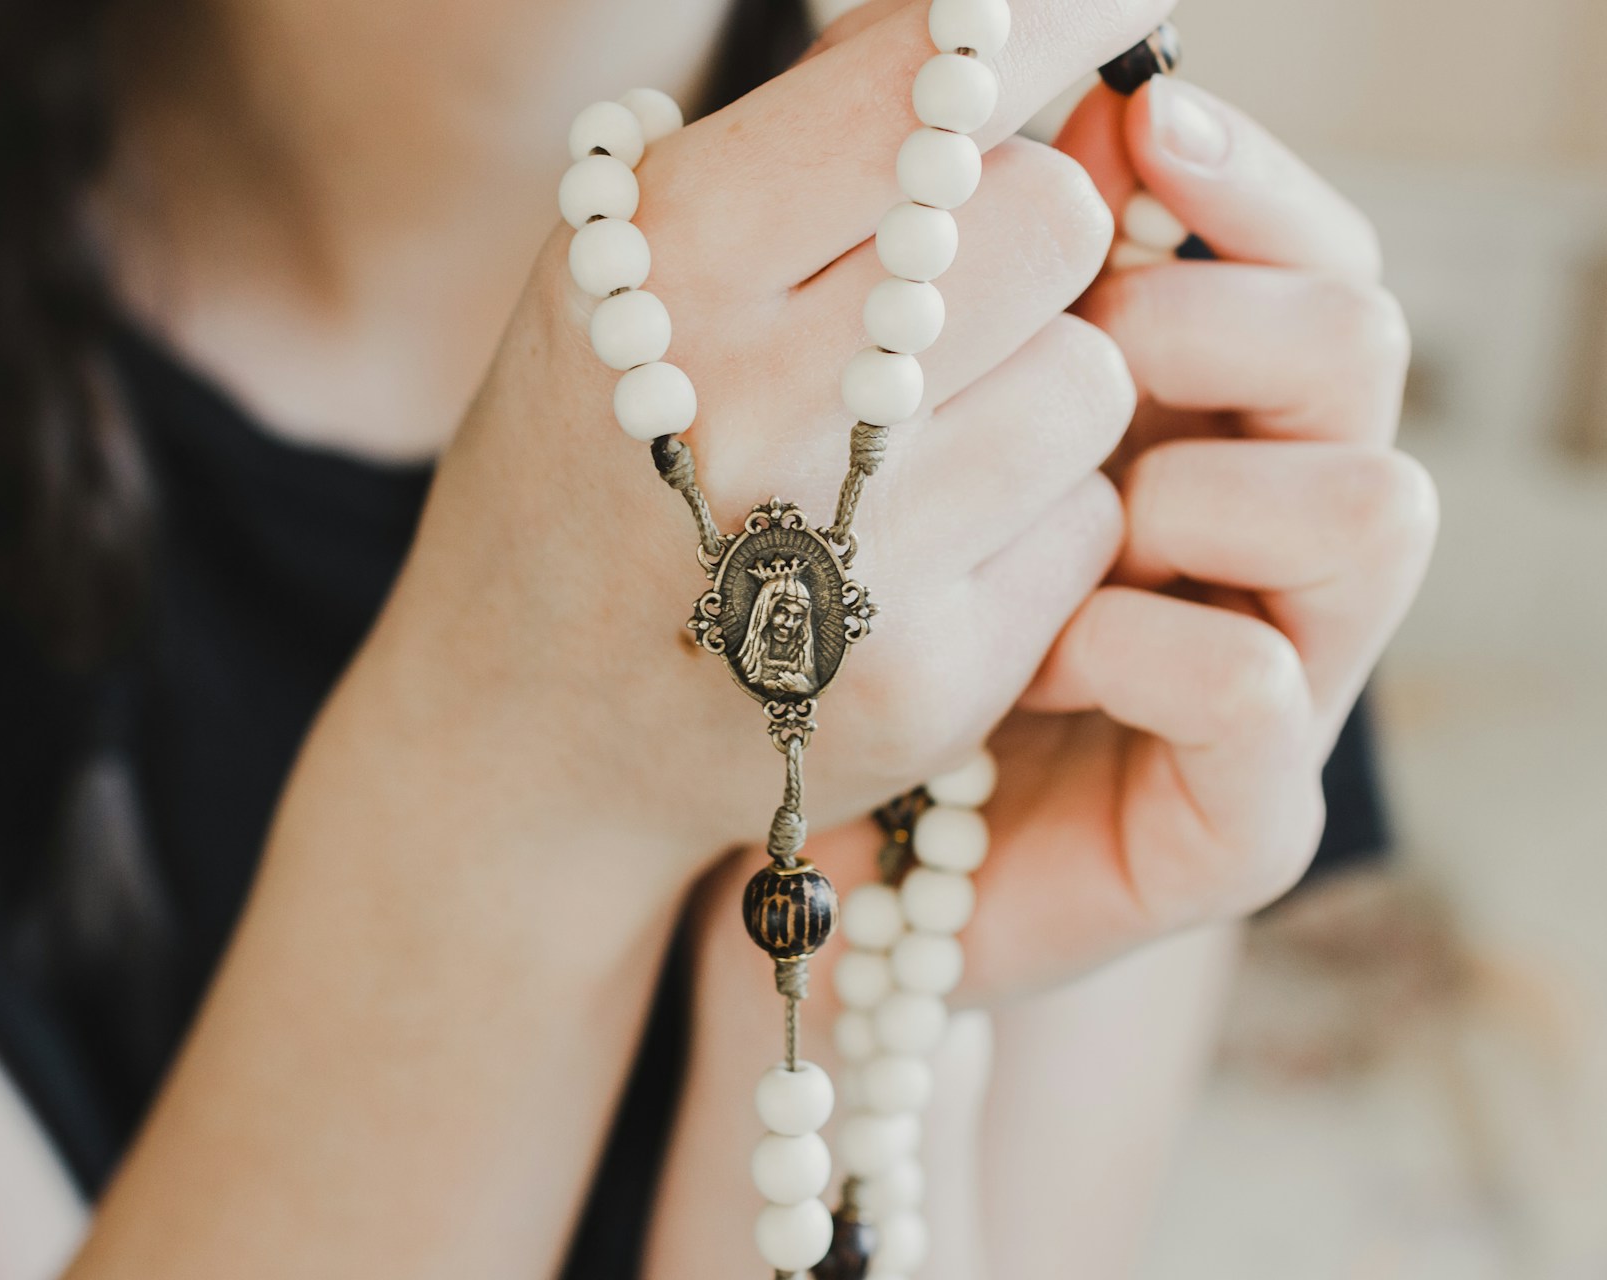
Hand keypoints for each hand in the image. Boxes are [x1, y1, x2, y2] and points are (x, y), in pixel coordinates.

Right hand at [335, 0, 1181, 884]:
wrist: (520, 728)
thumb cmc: (581, 468)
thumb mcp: (617, 274)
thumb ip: (794, 144)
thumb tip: (987, 32)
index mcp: (668, 257)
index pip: (935, 82)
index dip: (1058, 18)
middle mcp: (752, 400)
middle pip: (1054, 219)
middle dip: (1037, 232)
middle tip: (965, 284)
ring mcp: (840, 557)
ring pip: (1093, 378)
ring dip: (1041, 388)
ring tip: (921, 446)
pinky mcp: (918, 682)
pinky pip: (1086, 524)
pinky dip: (1035, 523)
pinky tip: (926, 555)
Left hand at [647, 71, 1434, 1279]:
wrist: (757, 821)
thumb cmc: (807, 593)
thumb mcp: (863, 404)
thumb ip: (953, 254)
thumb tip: (1027, 75)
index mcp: (1193, 405)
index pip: (1298, 246)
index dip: (1235, 175)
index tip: (1142, 112)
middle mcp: (1260, 525)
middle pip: (1355, 343)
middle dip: (1203, 314)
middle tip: (1078, 336)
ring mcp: (1274, 671)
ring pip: (1370, 505)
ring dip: (1195, 484)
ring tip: (1060, 514)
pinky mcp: (1244, 818)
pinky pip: (1255, 690)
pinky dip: (1148, 647)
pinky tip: (1042, 658)